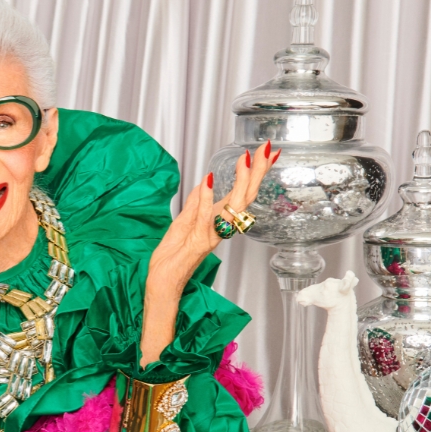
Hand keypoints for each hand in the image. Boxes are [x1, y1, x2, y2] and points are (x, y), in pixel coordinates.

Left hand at [140, 141, 278, 366]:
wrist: (162, 281)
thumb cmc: (172, 255)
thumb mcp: (183, 221)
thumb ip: (196, 203)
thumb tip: (205, 181)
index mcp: (218, 220)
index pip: (242, 193)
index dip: (256, 172)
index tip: (268, 151)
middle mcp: (220, 228)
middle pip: (245, 197)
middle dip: (258, 173)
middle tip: (267, 150)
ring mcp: (211, 236)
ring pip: (232, 208)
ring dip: (240, 182)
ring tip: (246, 160)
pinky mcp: (197, 243)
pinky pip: (204, 219)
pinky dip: (206, 199)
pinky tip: (207, 181)